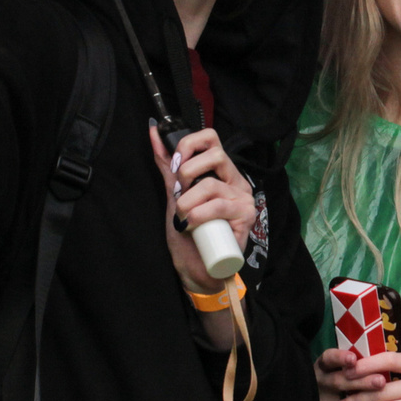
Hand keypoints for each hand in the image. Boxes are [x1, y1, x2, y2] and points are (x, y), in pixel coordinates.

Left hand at [147, 124, 256, 292]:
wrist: (198, 269)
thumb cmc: (189, 233)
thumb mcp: (174, 195)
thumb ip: (168, 165)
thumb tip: (154, 131)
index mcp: (221, 173)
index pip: (212, 139)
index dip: (190, 144)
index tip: (176, 165)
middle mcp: (236, 182)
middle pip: (216, 154)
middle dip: (187, 172)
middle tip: (180, 192)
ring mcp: (243, 199)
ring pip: (211, 185)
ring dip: (187, 202)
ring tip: (183, 218)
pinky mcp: (246, 217)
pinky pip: (219, 206)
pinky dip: (198, 215)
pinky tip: (191, 225)